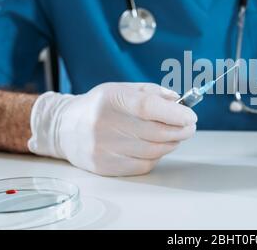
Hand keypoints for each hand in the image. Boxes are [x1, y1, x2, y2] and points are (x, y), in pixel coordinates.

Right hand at [28, 83, 196, 175]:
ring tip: (174, 135)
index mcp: (111, 99)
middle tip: (189, 127)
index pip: (148, 107)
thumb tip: (180, 101)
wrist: (65, 127)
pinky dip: (156, 156)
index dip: (174, 114)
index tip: (191, 117)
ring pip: (153, 151)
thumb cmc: (102, 105)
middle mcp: (104, 124)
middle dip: (180, 130)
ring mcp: (103, 148)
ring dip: (171, 143)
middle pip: (155, 133)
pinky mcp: (104, 167)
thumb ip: (153, 93)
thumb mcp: (124, 89)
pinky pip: (143, 166)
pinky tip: (154, 147)